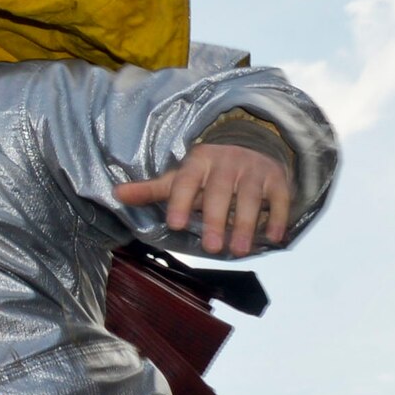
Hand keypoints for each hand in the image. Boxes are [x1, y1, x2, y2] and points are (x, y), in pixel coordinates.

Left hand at [112, 143, 292, 256]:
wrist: (251, 145)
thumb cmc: (208, 172)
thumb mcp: (180, 178)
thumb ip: (152, 190)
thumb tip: (116, 193)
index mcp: (199, 162)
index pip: (187, 180)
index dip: (181, 201)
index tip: (175, 224)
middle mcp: (226, 163)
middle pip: (220, 191)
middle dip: (216, 219)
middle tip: (211, 248)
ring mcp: (253, 169)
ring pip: (250, 196)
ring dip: (246, 223)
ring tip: (239, 250)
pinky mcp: (276, 178)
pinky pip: (279, 198)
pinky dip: (278, 216)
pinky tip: (274, 237)